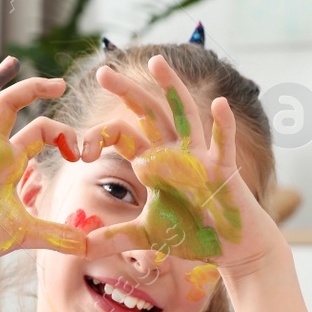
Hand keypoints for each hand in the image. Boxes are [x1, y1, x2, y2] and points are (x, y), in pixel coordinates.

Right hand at [0, 58, 87, 275]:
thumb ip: (55, 235)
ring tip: (13, 65)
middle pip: (12, 104)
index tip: (80, 155)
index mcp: (9, 160)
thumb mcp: (24, 233)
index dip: (63, 135)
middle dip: (35, 87)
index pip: (40, 131)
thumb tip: (86, 246)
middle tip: (62, 83)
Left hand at [84, 54, 281, 272]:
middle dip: (127, 92)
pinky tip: (218, 103)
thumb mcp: (147, 236)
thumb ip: (115, 237)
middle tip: (103, 71)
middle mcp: (176, 152)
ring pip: (185, 116)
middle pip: (149, 114)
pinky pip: (223, 144)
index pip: (123, 137)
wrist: (231, 248)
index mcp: (155, 163)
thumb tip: (80, 248)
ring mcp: (201, 158)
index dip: (100, 138)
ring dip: (171, 88)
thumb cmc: (193, 234)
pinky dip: (223, 124)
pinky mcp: (223, 171)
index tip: (80, 151)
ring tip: (156, 63)